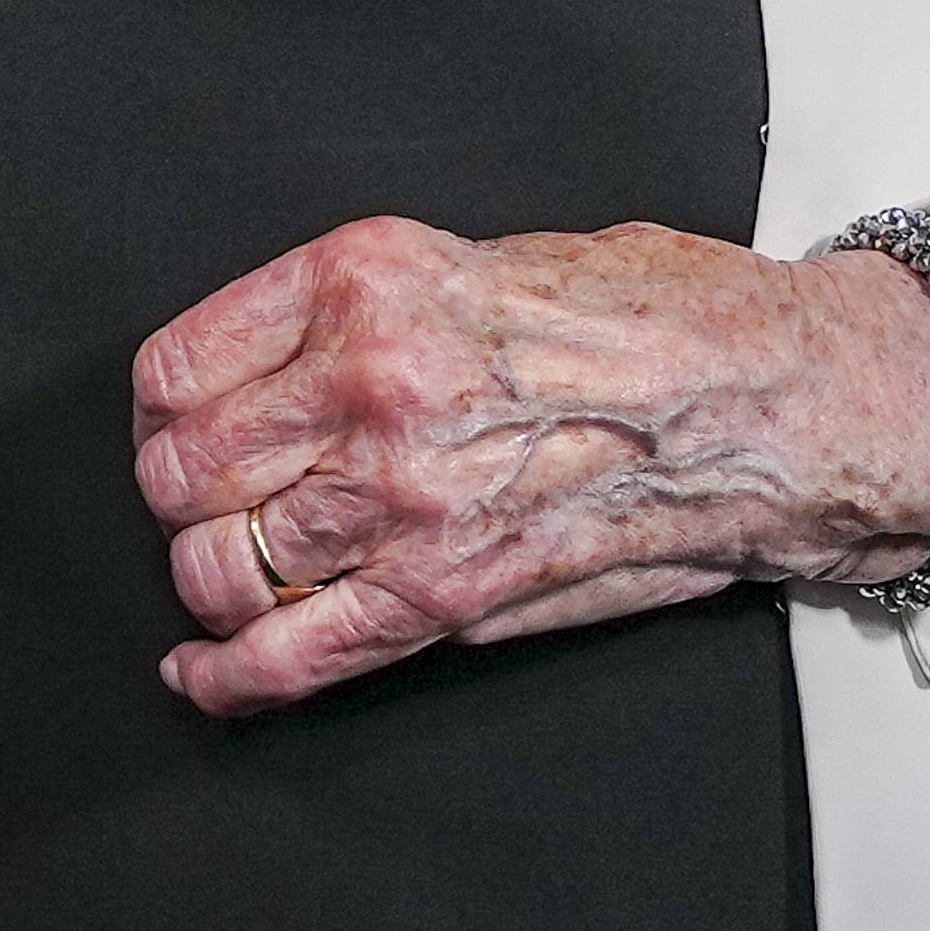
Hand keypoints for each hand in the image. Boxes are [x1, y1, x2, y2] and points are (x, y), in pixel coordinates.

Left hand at [127, 220, 929, 716]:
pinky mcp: (446, 591)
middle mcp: (368, 384)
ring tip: (236, 567)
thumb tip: (275, 370)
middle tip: (205, 498)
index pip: (179, 363)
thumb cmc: (655, 317)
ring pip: (219, 562)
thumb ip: (367, 315)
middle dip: (180, 493)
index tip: (174, 424)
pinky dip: (233, 677)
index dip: (163, 409)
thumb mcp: (481, 253)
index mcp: (365, 281)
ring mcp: (403, 497)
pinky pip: (294, 653)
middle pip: (183, 470)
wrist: (766, 399)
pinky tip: (207, 674)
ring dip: (212, 577)